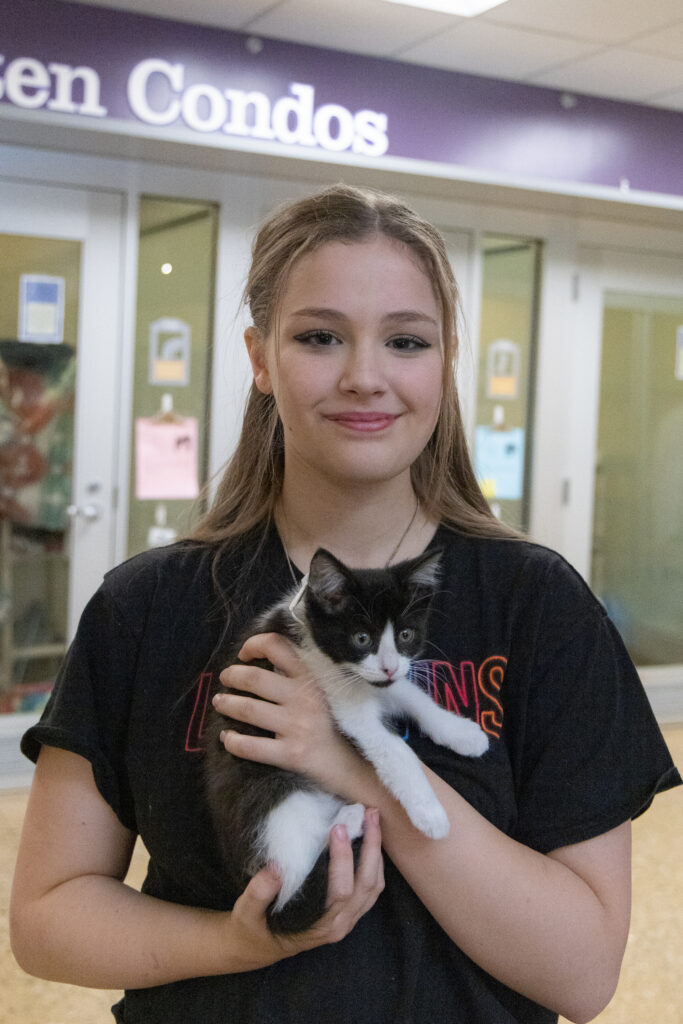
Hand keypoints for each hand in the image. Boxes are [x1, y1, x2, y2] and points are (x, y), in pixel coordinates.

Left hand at [215, 632, 370, 797]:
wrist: (350, 765)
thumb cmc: (330, 725)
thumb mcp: (320, 691)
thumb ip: (296, 675)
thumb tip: (261, 658)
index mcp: (311, 678)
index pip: (277, 646)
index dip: (254, 644)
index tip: (244, 654)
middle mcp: (305, 698)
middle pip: (254, 678)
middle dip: (232, 676)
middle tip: (224, 679)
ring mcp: (298, 727)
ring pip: (248, 710)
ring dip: (227, 704)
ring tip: (220, 703)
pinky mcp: (291, 754)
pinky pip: (251, 747)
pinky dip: (232, 741)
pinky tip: (227, 738)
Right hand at [224, 809, 383, 969]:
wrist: (256, 947)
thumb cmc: (251, 927)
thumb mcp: (247, 912)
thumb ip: (260, 891)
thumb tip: (277, 865)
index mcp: (318, 926)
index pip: (341, 890)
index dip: (343, 858)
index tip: (337, 827)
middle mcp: (339, 925)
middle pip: (367, 885)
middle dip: (371, 847)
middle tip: (367, 813)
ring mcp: (347, 920)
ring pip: (374, 886)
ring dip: (376, 852)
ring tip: (372, 819)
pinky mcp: (349, 913)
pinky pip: (372, 889)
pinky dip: (375, 863)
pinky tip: (369, 839)